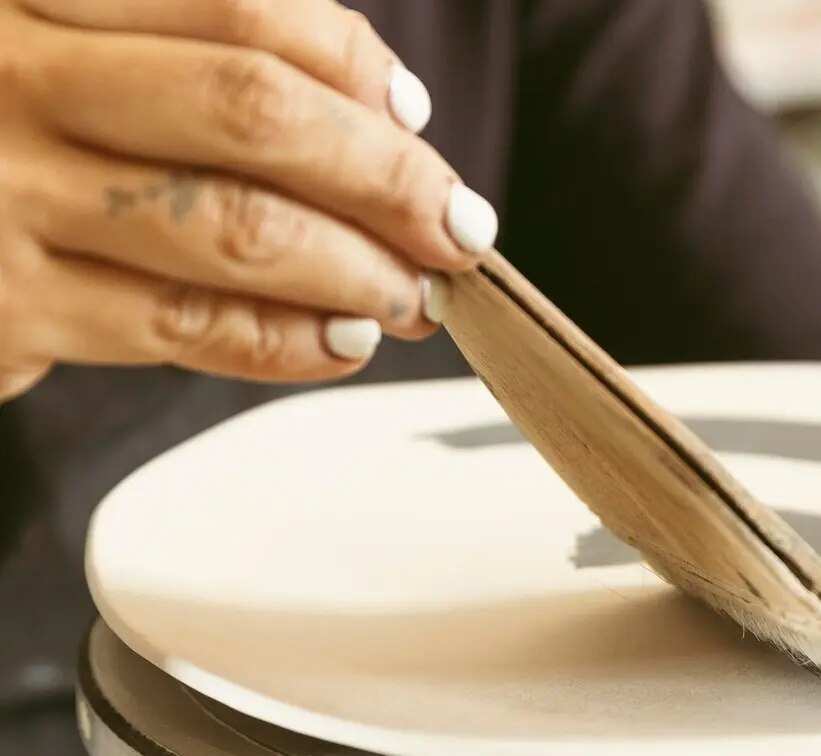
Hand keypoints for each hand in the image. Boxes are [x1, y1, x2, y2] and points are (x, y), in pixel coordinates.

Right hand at [0, 0, 499, 399]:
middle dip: (386, 178)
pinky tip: (341, 340)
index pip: (245, 11)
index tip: (414, 120)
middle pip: (254, 114)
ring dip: (357, 270)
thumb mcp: (58, 39)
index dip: (355, 68)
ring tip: (416, 294)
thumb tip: (376, 109)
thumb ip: (187, 43)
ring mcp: (0, 195)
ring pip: (233, 229)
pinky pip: (184, 328)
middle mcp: (12, 76)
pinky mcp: (4, 309)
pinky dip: (285, 341)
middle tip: (457, 224)